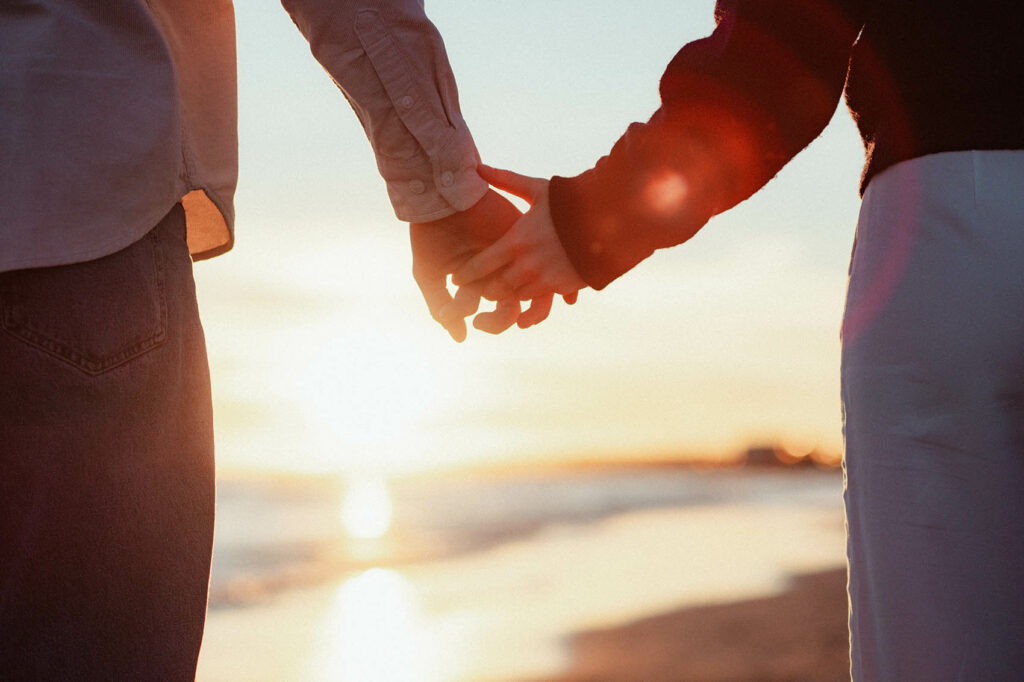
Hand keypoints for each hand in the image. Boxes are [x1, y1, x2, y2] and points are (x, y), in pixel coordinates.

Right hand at [410, 188, 555, 339]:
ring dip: (526, 312)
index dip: (485, 322)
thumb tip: (461, 338)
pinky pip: (547, 270)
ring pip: (532, 296)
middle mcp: (503, 274)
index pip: (494, 315)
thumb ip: (441, 306)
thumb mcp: (429, 273)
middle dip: (497, 322)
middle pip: (512, 310)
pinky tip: (534, 297)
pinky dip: (549, 291)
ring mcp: (516, 259)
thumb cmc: (431, 236)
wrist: (438, 200)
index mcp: (482, 283)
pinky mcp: (525, 241)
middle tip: (481, 322)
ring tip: (508, 312)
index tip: (457, 315)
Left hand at [452, 165, 585, 300]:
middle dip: (485, 289)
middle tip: (478, 288)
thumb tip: (477, 167)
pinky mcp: (561, 287)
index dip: (465, 275)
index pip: (479, 266)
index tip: (457, 278)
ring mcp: (544, 279)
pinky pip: (537, 302)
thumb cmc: (571, 201)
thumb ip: (506, 180)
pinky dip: (529, 298)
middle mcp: (526, 265)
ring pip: (515, 297)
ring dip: (507, 295)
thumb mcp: (537, 189)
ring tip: (502, 290)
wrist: (612, 218)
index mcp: (515, 241)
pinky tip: (526, 291)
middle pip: (494, 288)